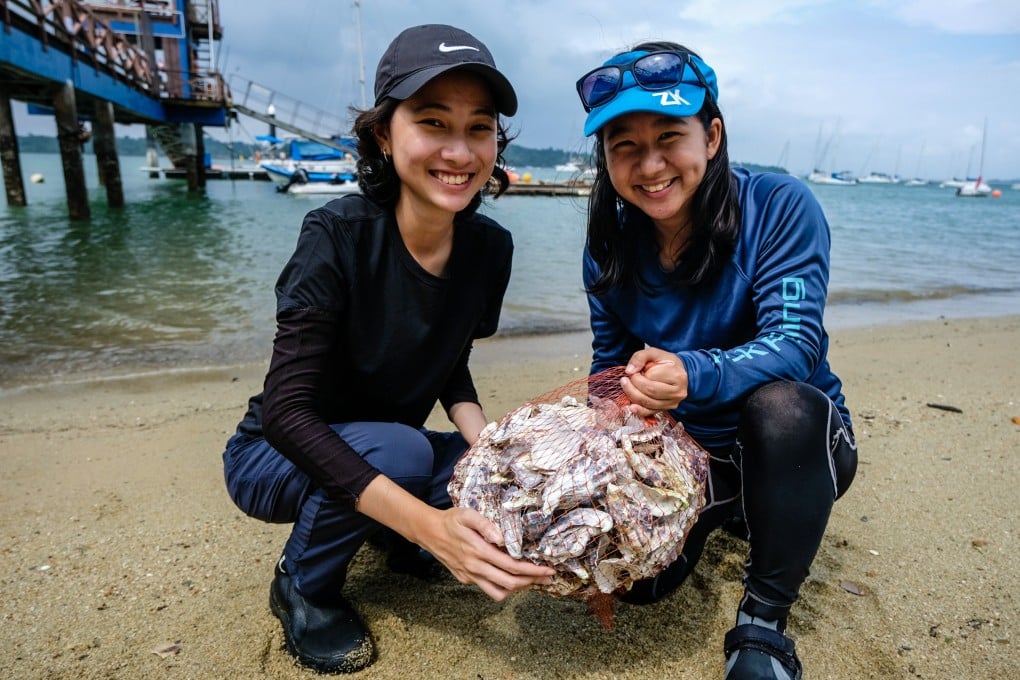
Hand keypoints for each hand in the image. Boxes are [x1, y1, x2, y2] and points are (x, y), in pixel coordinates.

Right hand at [422, 507, 554, 601]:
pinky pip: (488, 588)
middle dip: (533, 581)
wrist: (428, 532)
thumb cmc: (450, 520)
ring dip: (518, 589)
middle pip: (510, 583)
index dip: (533, 570)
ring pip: (499, 592)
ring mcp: (470, 576)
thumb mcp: (466, 514)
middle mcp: (475, 567)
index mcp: (479, 551)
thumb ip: (485, 524)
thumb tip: (501, 537)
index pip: (512, 566)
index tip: (548, 569)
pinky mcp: (466, 579)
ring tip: (531, 579)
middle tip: (548, 578)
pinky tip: (510, 576)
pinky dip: (503, 586)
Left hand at [621, 347, 688, 415]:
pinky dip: (639, 410)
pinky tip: (631, 406)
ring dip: (632, 395)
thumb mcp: (654, 352)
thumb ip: (640, 357)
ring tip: (626, 386)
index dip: (638, 374)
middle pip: (650, 391)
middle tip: (625, 379)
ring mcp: (673, 402)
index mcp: (677, 375)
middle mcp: (678, 391)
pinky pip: (650, 412)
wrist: (679, 373)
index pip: (652, 376)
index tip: (633, 371)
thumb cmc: (666, 362)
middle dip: (633, 385)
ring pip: (648, 403)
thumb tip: (629, 371)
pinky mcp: (666, 409)